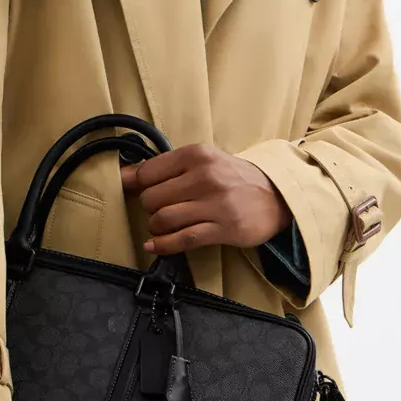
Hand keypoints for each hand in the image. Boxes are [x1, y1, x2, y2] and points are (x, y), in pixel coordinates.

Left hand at [120, 143, 293, 256]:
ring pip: (163, 219)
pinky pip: (183, 239)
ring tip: (162, 227)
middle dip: (150, 209)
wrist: (276, 196)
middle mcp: (205, 176)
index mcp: (197, 154)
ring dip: (156, 228)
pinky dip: (163, 246)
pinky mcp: (224, 228)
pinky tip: (155, 246)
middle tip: (160, 210)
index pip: (148, 172)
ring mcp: (215, 203)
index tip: (134, 192)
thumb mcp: (204, 161)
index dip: (136, 185)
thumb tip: (125, 176)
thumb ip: (168, 167)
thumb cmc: (233, 178)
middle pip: (152, 198)